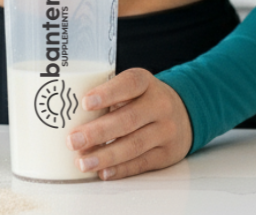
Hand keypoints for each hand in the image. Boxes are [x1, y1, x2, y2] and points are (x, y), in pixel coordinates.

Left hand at [66, 68, 192, 180]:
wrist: (183, 114)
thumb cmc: (144, 99)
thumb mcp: (134, 88)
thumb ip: (110, 96)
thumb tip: (72, 115)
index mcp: (146, 82)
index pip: (129, 83)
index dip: (107, 93)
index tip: (85, 103)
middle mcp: (159, 105)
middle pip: (128, 119)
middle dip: (98, 132)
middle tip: (73, 140)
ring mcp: (166, 130)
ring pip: (134, 145)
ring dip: (106, 155)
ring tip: (83, 161)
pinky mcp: (167, 154)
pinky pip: (142, 163)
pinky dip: (121, 169)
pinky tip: (103, 172)